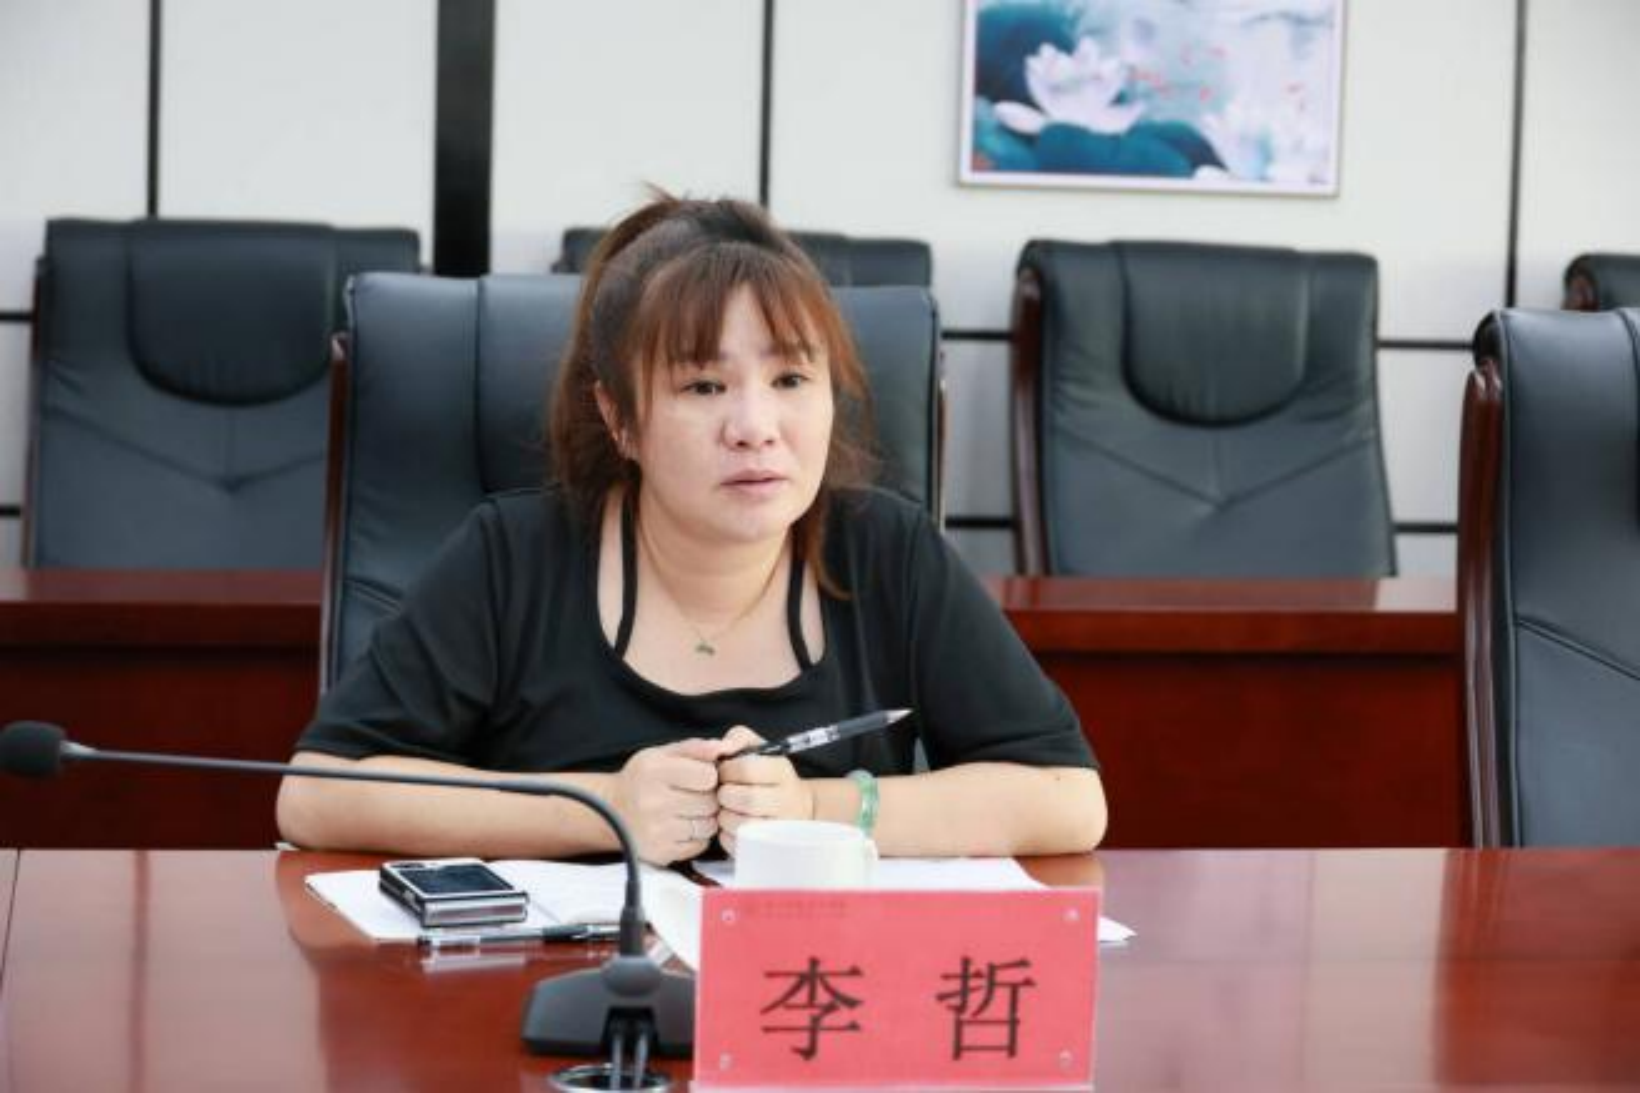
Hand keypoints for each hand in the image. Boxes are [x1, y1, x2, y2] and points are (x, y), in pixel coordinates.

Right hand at [609, 738, 726, 864]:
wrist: (611, 810)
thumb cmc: (642, 779)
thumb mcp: (662, 754)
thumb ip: (695, 748)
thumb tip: (724, 748)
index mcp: (654, 771)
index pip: (707, 776)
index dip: (709, 775)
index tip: (699, 776)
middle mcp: (652, 802)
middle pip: (710, 802)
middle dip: (708, 797)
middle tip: (694, 795)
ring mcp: (655, 831)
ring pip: (709, 826)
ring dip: (705, 818)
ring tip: (689, 810)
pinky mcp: (660, 853)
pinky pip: (700, 845)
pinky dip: (697, 836)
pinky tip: (681, 826)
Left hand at [715, 725, 815, 855]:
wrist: (797, 807)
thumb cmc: (767, 775)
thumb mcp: (757, 748)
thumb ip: (737, 737)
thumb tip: (721, 746)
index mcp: (782, 771)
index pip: (747, 769)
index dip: (727, 770)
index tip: (724, 772)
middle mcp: (786, 800)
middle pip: (746, 799)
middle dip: (724, 795)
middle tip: (722, 793)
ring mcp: (780, 828)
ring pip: (741, 825)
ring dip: (723, 816)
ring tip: (725, 809)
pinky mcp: (768, 848)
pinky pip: (738, 845)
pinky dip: (726, 835)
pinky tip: (730, 825)